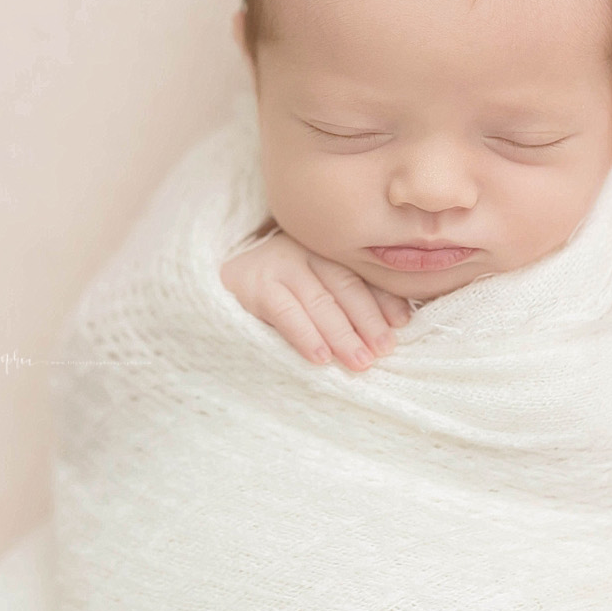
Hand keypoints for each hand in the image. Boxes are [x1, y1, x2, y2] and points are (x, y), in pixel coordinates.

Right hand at [220, 226, 413, 370]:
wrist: (209, 284)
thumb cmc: (272, 294)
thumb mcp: (309, 288)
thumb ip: (342, 298)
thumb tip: (393, 326)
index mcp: (323, 249)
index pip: (359, 274)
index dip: (383, 299)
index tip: (402, 324)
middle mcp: (304, 250)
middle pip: (344, 285)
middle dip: (368, 319)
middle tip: (384, 350)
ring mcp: (277, 264)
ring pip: (319, 300)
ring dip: (342, 334)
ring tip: (360, 361)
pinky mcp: (253, 285)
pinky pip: (285, 312)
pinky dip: (306, 335)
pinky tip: (321, 357)